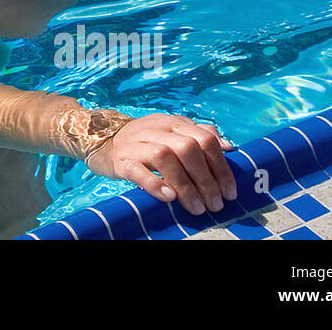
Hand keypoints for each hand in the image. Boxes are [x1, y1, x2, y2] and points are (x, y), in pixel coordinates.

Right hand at [84, 113, 236, 215]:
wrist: (101, 139)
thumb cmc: (144, 140)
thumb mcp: (171, 131)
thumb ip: (199, 135)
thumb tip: (229, 147)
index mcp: (173, 123)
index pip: (204, 139)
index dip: (221, 166)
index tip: (229, 192)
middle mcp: (156, 129)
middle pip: (188, 148)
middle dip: (206, 179)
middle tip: (215, 204)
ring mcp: (136, 144)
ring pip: (165, 157)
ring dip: (185, 185)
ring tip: (197, 207)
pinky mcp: (120, 160)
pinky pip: (137, 170)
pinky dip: (154, 183)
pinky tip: (168, 197)